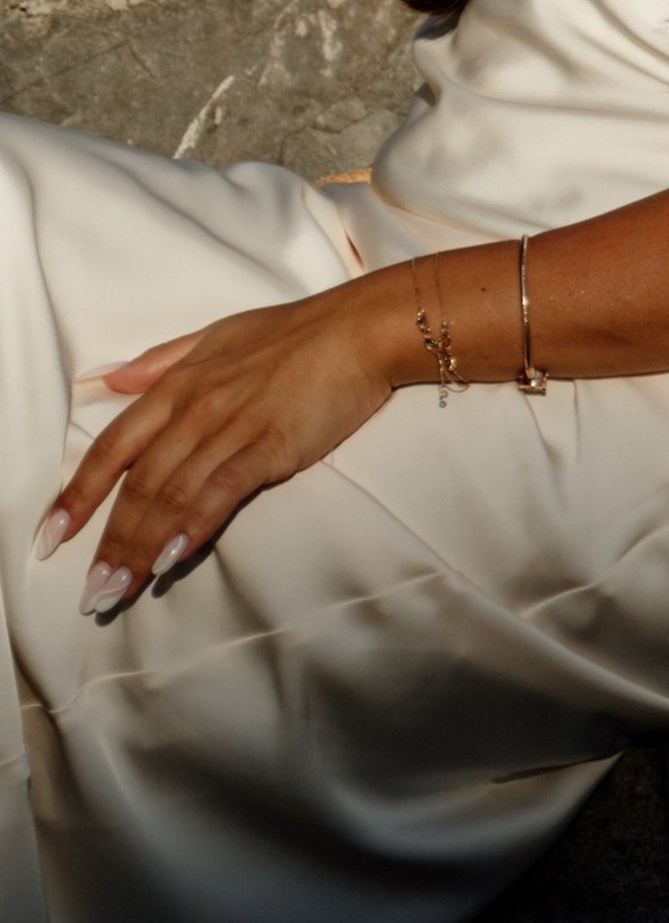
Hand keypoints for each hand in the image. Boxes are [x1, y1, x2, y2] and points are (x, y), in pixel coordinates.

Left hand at [33, 274, 416, 616]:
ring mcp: (233, 425)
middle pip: (139, 484)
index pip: (113, 446)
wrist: (362, 329)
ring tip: (117, 593)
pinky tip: (171, 561)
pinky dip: (192, 527)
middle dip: (109, 543)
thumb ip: (162, 361)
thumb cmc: (296, 333)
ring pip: (172, 495)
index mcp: (178, 385)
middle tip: (91, 593)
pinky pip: (221, 491)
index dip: (77, 494)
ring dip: (139, 548)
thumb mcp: (218, 335)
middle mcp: (196, 408)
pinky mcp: (271, 444)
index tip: (51, 538)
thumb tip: (110, 380)